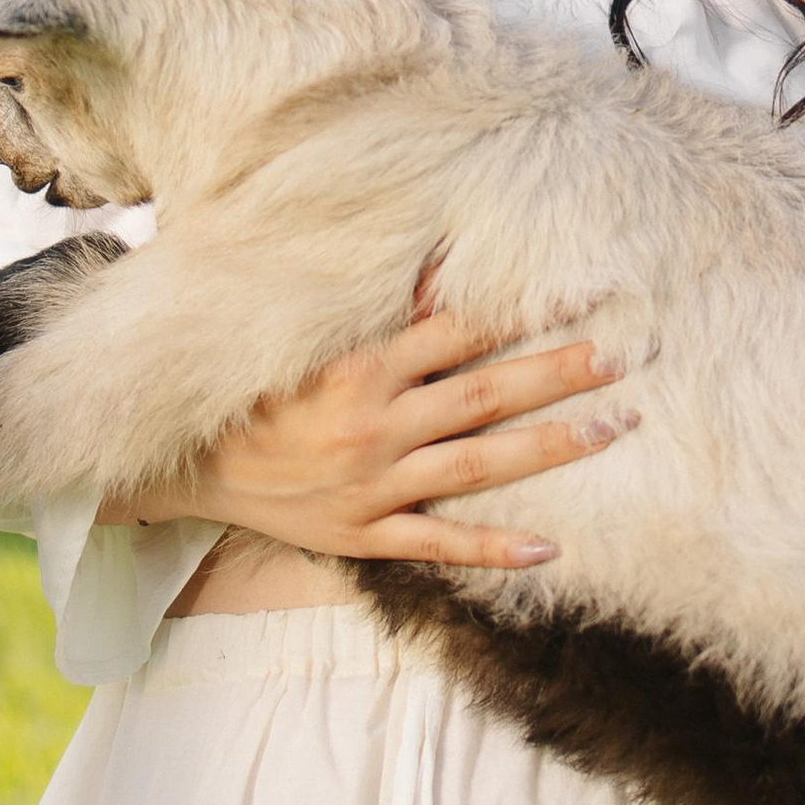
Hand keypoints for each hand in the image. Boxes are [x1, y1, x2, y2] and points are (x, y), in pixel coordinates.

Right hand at [111, 306, 634, 569]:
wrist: (180, 466)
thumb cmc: (238, 386)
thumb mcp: (289, 330)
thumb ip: (355, 297)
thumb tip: (424, 255)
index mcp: (356, 367)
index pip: (457, 329)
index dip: (521, 309)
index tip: (582, 289)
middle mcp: (374, 424)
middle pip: (485, 394)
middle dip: (558, 373)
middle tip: (624, 355)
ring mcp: (373, 484)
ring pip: (478, 465)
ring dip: (550, 446)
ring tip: (614, 428)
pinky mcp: (363, 533)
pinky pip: (438, 544)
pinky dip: (491, 549)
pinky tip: (548, 547)